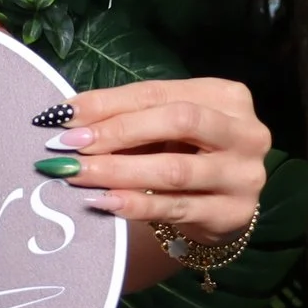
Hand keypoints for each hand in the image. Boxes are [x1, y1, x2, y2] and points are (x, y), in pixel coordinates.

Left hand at [40, 78, 270, 241]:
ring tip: (77, 174)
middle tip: (69, 145)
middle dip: (117, 132)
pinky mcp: (234, 213)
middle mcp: (245, 131)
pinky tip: (105, 201)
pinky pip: (176, 207)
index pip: (158, 93)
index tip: (63, 117)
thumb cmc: (185, 154)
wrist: (220, 207)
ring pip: (175, 169)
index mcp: (225, 97)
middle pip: (178, 121)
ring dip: (118, 171)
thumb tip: (65, 118)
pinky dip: (136, 204)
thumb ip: (125, 118)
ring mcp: (244, 174)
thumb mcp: (162, 129)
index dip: (107, 103)